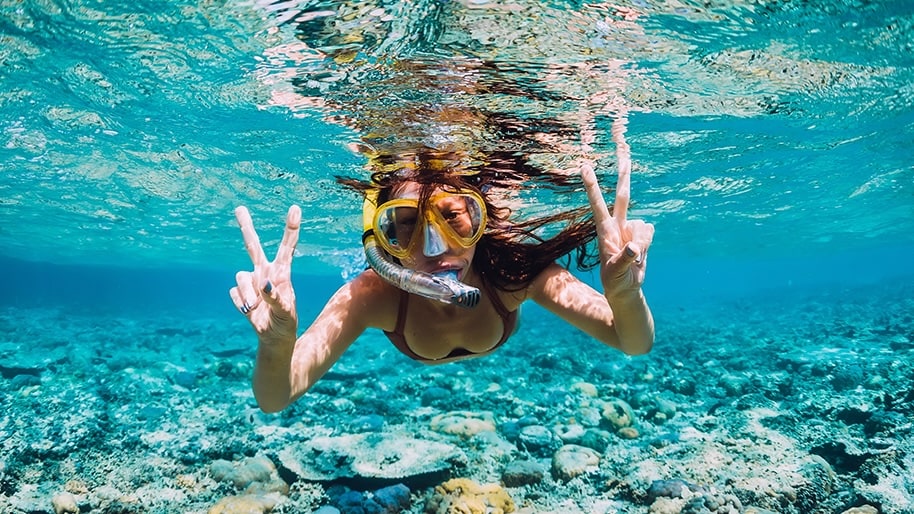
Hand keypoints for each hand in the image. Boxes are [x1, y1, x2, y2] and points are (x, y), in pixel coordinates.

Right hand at [229, 205, 301, 342]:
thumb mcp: (285, 313)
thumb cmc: (285, 322)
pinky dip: (241, 304)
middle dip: (246, 227)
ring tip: (256, 308)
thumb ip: (276, 299)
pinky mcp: (240, 293)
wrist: (273, 336)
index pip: (287, 247)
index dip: (291, 228)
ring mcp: (251, 281)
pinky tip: (250, 310)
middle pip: (253, 246)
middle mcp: (265, 272)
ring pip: (241, 277)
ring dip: (248, 295)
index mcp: (282, 272)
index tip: (295, 208)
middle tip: (239, 208)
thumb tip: (264, 284)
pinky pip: (234, 293)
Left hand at [580, 121, 653, 298]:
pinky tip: (639, 255)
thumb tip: (634, 248)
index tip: (584, 166)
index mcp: (605, 231)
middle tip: (624, 148)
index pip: (598, 204)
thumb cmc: (615, 282)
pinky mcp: (642, 234)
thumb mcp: (617, 274)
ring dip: (642, 244)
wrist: (626, 289)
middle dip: (624, 172)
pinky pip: (650, 232)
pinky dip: (647, 245)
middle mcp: (617, 225)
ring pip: (643, 226)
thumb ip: (625, 260)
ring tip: (632, 259)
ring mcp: (630, 229)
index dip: (592, 185)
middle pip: (623, 195)